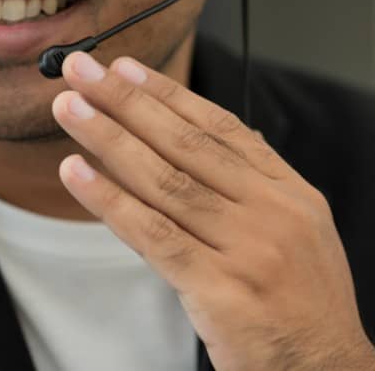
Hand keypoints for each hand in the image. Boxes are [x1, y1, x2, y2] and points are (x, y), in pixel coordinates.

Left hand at [52, 52, 374, 370]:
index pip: (220, 128)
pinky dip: (110, 201)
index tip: (126, 68)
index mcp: (291, 193)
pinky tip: (77, 174)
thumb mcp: (300, 232)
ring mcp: (249, 250)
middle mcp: (272, 212)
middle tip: (83, 70)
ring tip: (70, 110)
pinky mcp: (221, 290)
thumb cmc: (305, 306)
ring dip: (109, 139)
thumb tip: (216, 138)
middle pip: (186, 143)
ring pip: (165, 180)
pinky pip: (154, 235)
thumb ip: (257, 186)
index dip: (168, 94)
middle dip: (128, 101)